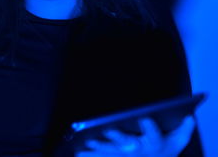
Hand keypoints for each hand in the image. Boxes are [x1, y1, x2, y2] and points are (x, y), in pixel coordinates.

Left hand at [75, 116, 194, 156]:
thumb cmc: (163, 153)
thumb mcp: (176, 143)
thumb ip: (183, 130)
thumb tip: (189, 116)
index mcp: (154, 144)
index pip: (154, 136)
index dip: (149, 127)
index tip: (145, 118)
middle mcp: (138, 151)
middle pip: (128, 143)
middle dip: (117, 136)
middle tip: (107, 129)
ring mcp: (125, 156)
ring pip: (110, 152)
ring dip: (98, 148)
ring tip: (86, 143)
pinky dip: (90, 156)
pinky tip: (78, 153)